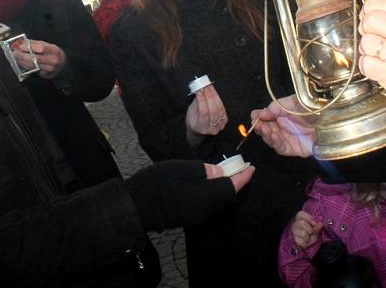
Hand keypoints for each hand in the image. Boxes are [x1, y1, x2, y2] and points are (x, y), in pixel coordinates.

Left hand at [16, 40, 65, 78]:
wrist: (63, 66)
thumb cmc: (54, 53)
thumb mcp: (49, 46)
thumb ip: (36, 44)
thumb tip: (23, 42)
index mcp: (55, 50)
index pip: (41, 48)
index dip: (30, 47)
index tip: (20, 45)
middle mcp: (53, 60)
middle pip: (36, 58)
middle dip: (23, 55)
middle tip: (14, 53)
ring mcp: (49, 69)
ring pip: (33, 65)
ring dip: (22, 61)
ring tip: (15, 57)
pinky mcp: (45, 75)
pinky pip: (33, 70)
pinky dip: (25, 66)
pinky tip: (20, 62)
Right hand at [125, 160, 254, 231]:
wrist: (134, 207)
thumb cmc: (155, 184)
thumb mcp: (179, 168)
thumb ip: (203, 170)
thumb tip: (220, 172)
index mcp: (204, 197)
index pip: (230, 188)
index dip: (243, 178)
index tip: (251, 168)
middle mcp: (204, 210)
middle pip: (225, 196)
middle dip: (235, 182)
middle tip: (239, 167)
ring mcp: (195, 216)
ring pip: (216, 200)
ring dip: (224, 187)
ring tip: (226, 172)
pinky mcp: (187, 217)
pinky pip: (207, 203)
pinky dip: (213, 192)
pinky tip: (208, 182)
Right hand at [186, 85, 227, 141]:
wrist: (199, 127)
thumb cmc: (194, 119)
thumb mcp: (191, 111)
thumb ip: (197, 102)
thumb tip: (200, 90)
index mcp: (200, 128)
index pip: (204, 113)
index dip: (202, 101)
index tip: (200, 91)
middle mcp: (211, 129)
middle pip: (213, 111)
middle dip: (210, 96)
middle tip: (206, 86)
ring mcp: (219, 126)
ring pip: (219, 109)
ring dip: (214, 96)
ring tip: (209, 87)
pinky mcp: (224, 121)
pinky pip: (222, 108)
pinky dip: (218, 99)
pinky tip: (214, 92)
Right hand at [251, 96, 314, 157]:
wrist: (331, 121)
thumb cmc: (315, 110)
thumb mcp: (294, 102)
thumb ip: (277, 106)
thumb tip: (263, 112)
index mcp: (282, 115)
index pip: (266, 117)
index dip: (259, 117)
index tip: (254, 115)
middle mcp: (283, 127)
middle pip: (266, 129)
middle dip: (260, 126)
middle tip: (257, 123)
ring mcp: (288, 138)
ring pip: (271, 139)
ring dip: (266, 134)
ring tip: (265, 129)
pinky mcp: (294, 149)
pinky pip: (281, 148)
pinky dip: (275, 143)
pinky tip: (274, 136)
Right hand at [290, 210, 322, 248]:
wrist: (306, 245)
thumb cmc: (310, 235)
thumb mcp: (315, 230)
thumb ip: (318, 227)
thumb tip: (320, 224)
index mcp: (299, 219)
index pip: (300, 214)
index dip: (308, 218)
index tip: (314, 223)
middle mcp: (294, 224)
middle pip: (302, 223)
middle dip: (309, 229)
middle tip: (311, 232)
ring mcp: (293, 232)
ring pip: (303, 233)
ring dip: (308, 237)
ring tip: (307, 238)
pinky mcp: (293, 240)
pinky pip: (301, 242)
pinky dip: (305, 243)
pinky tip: (304, 243)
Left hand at [358, 0, 385, 117]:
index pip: (385, 2)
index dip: (370, 7)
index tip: (369, 15)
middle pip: (371, 19)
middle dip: (366, 29)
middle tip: (374, 37)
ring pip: (366, 41)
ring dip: (367, 50)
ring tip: (379, 55)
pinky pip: (365, 62)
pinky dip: (367, 66)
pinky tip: (378, 67)